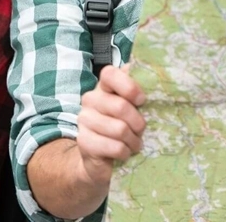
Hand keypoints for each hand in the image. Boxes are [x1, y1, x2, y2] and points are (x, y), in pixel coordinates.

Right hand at [76, 64, 145, 184]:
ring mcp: (84, 120)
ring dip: (133, 141)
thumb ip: (135, 89)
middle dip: (138, 124)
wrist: (99, 158)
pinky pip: (115, 147)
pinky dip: (125, 153)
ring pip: (120, 129)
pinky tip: (123, 153)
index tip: (141, 100)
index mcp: (102, 87)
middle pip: (121, 106)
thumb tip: (138, 67)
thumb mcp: (131, 108)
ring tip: (132, 144)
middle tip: (140, 131)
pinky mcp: (84, 141)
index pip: (110, 74)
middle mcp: (90, 99)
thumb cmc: (120, 127)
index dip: (129, 86)